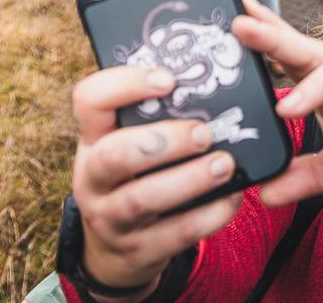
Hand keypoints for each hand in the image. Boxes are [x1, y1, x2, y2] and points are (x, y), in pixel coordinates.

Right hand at [69, 67, 244, 292]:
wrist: (115, 250)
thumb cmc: (133, 177)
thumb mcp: (127, 142)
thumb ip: (155, 115)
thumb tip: (213, 73)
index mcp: (92, 139)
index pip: (89, 100)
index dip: (125, 84)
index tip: (169, 79)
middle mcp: (93, 178)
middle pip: (114, 155)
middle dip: (163, 141)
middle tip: (204, 133)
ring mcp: (111, 218)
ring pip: (142, 199)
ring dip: (190, 179)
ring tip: (225, 164)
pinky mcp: (139, 250)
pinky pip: (175, 234)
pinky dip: (209, 215)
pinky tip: (232, 197)